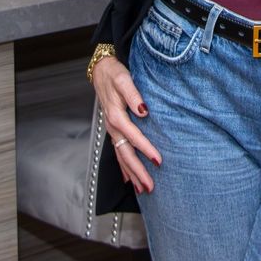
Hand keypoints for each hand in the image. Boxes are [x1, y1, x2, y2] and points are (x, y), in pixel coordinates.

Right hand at [92, 56, 161, 192]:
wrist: (101, 70)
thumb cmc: (114, 74)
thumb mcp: (124, 79)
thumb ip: (134, 94)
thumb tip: (143, 110)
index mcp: (116, 116)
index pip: (134, 137)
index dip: (146, 150)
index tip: (159, 161)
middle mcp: (113, 127)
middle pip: (125, 154)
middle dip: (137, 172)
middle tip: (150, 187)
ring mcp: (112, 130)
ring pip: (121, 157)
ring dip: (131, 174)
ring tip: (142, 190)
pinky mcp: (113, 130)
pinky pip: (117, 152)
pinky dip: (123, 167)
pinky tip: (128, 179)